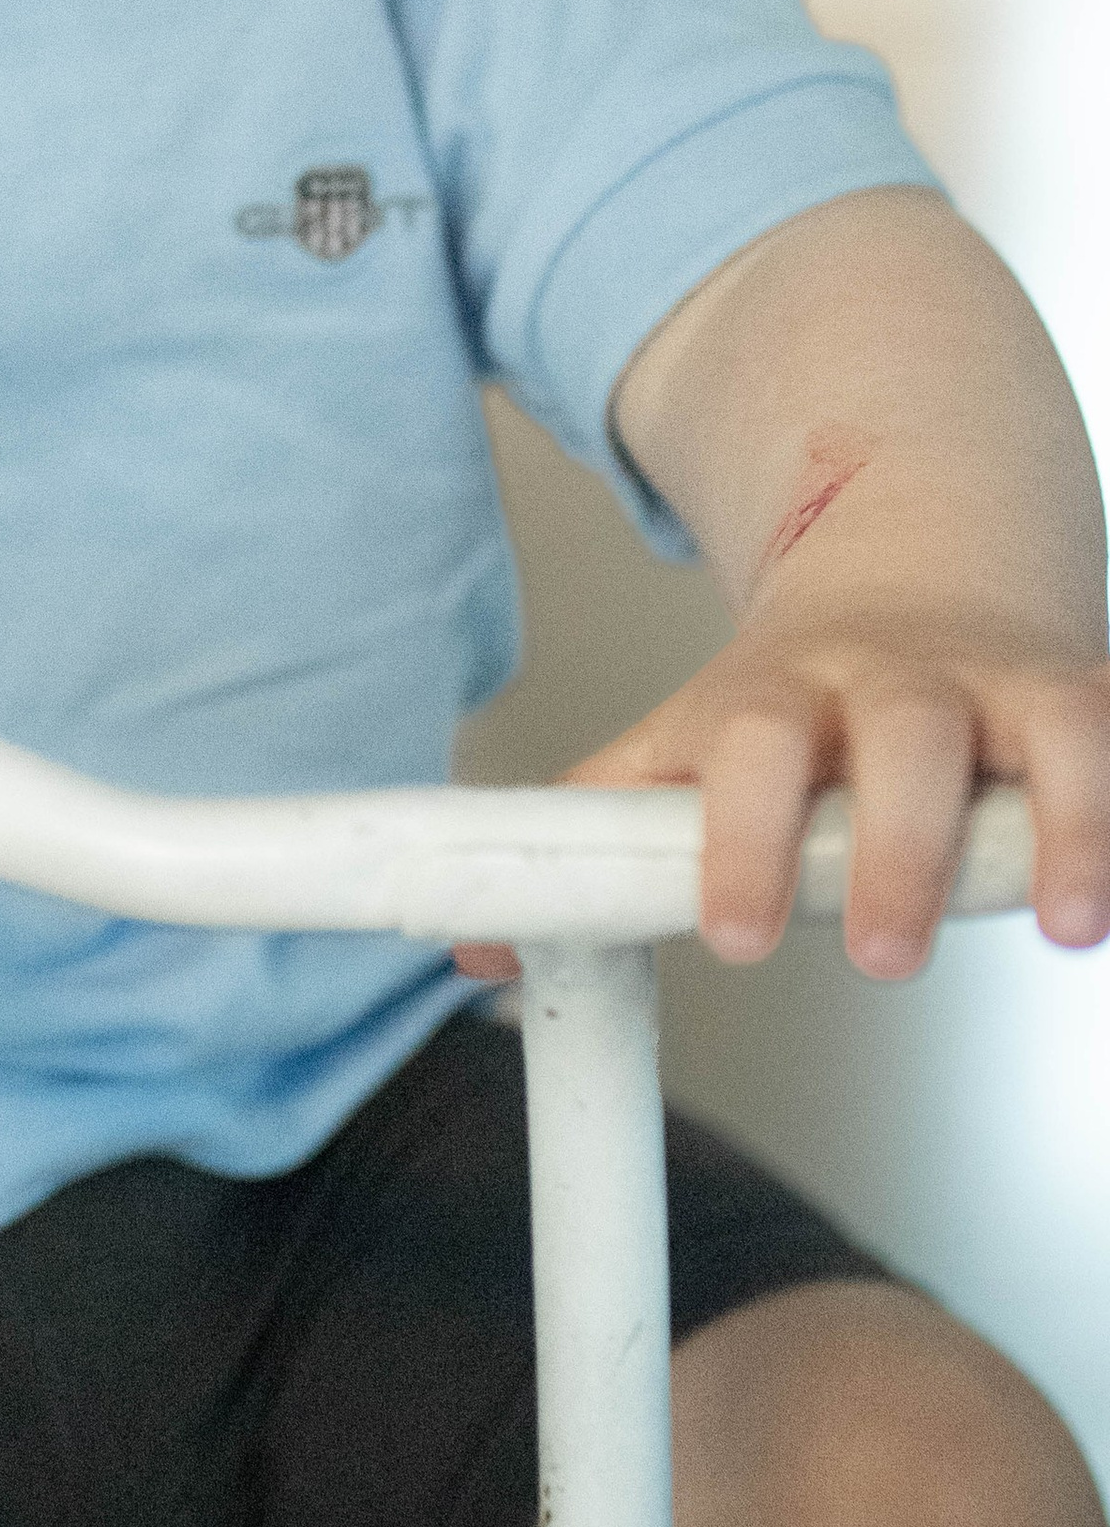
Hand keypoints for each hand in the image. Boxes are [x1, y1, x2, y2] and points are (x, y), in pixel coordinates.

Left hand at [460, 612, 1109, 984]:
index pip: (746, 753)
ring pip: (1041, 734)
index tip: (734, 936)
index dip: (739, 838)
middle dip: (895, 844)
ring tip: (1062, 925)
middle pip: (897, 738)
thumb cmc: (791, 698)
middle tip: (885, 957)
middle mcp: (889, 683)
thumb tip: (476, 952)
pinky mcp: (1084, 698)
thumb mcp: (690, 745)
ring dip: (1059, 826)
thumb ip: (601, 837)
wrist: (910, 569)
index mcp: (772, 696)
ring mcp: (998, 687)